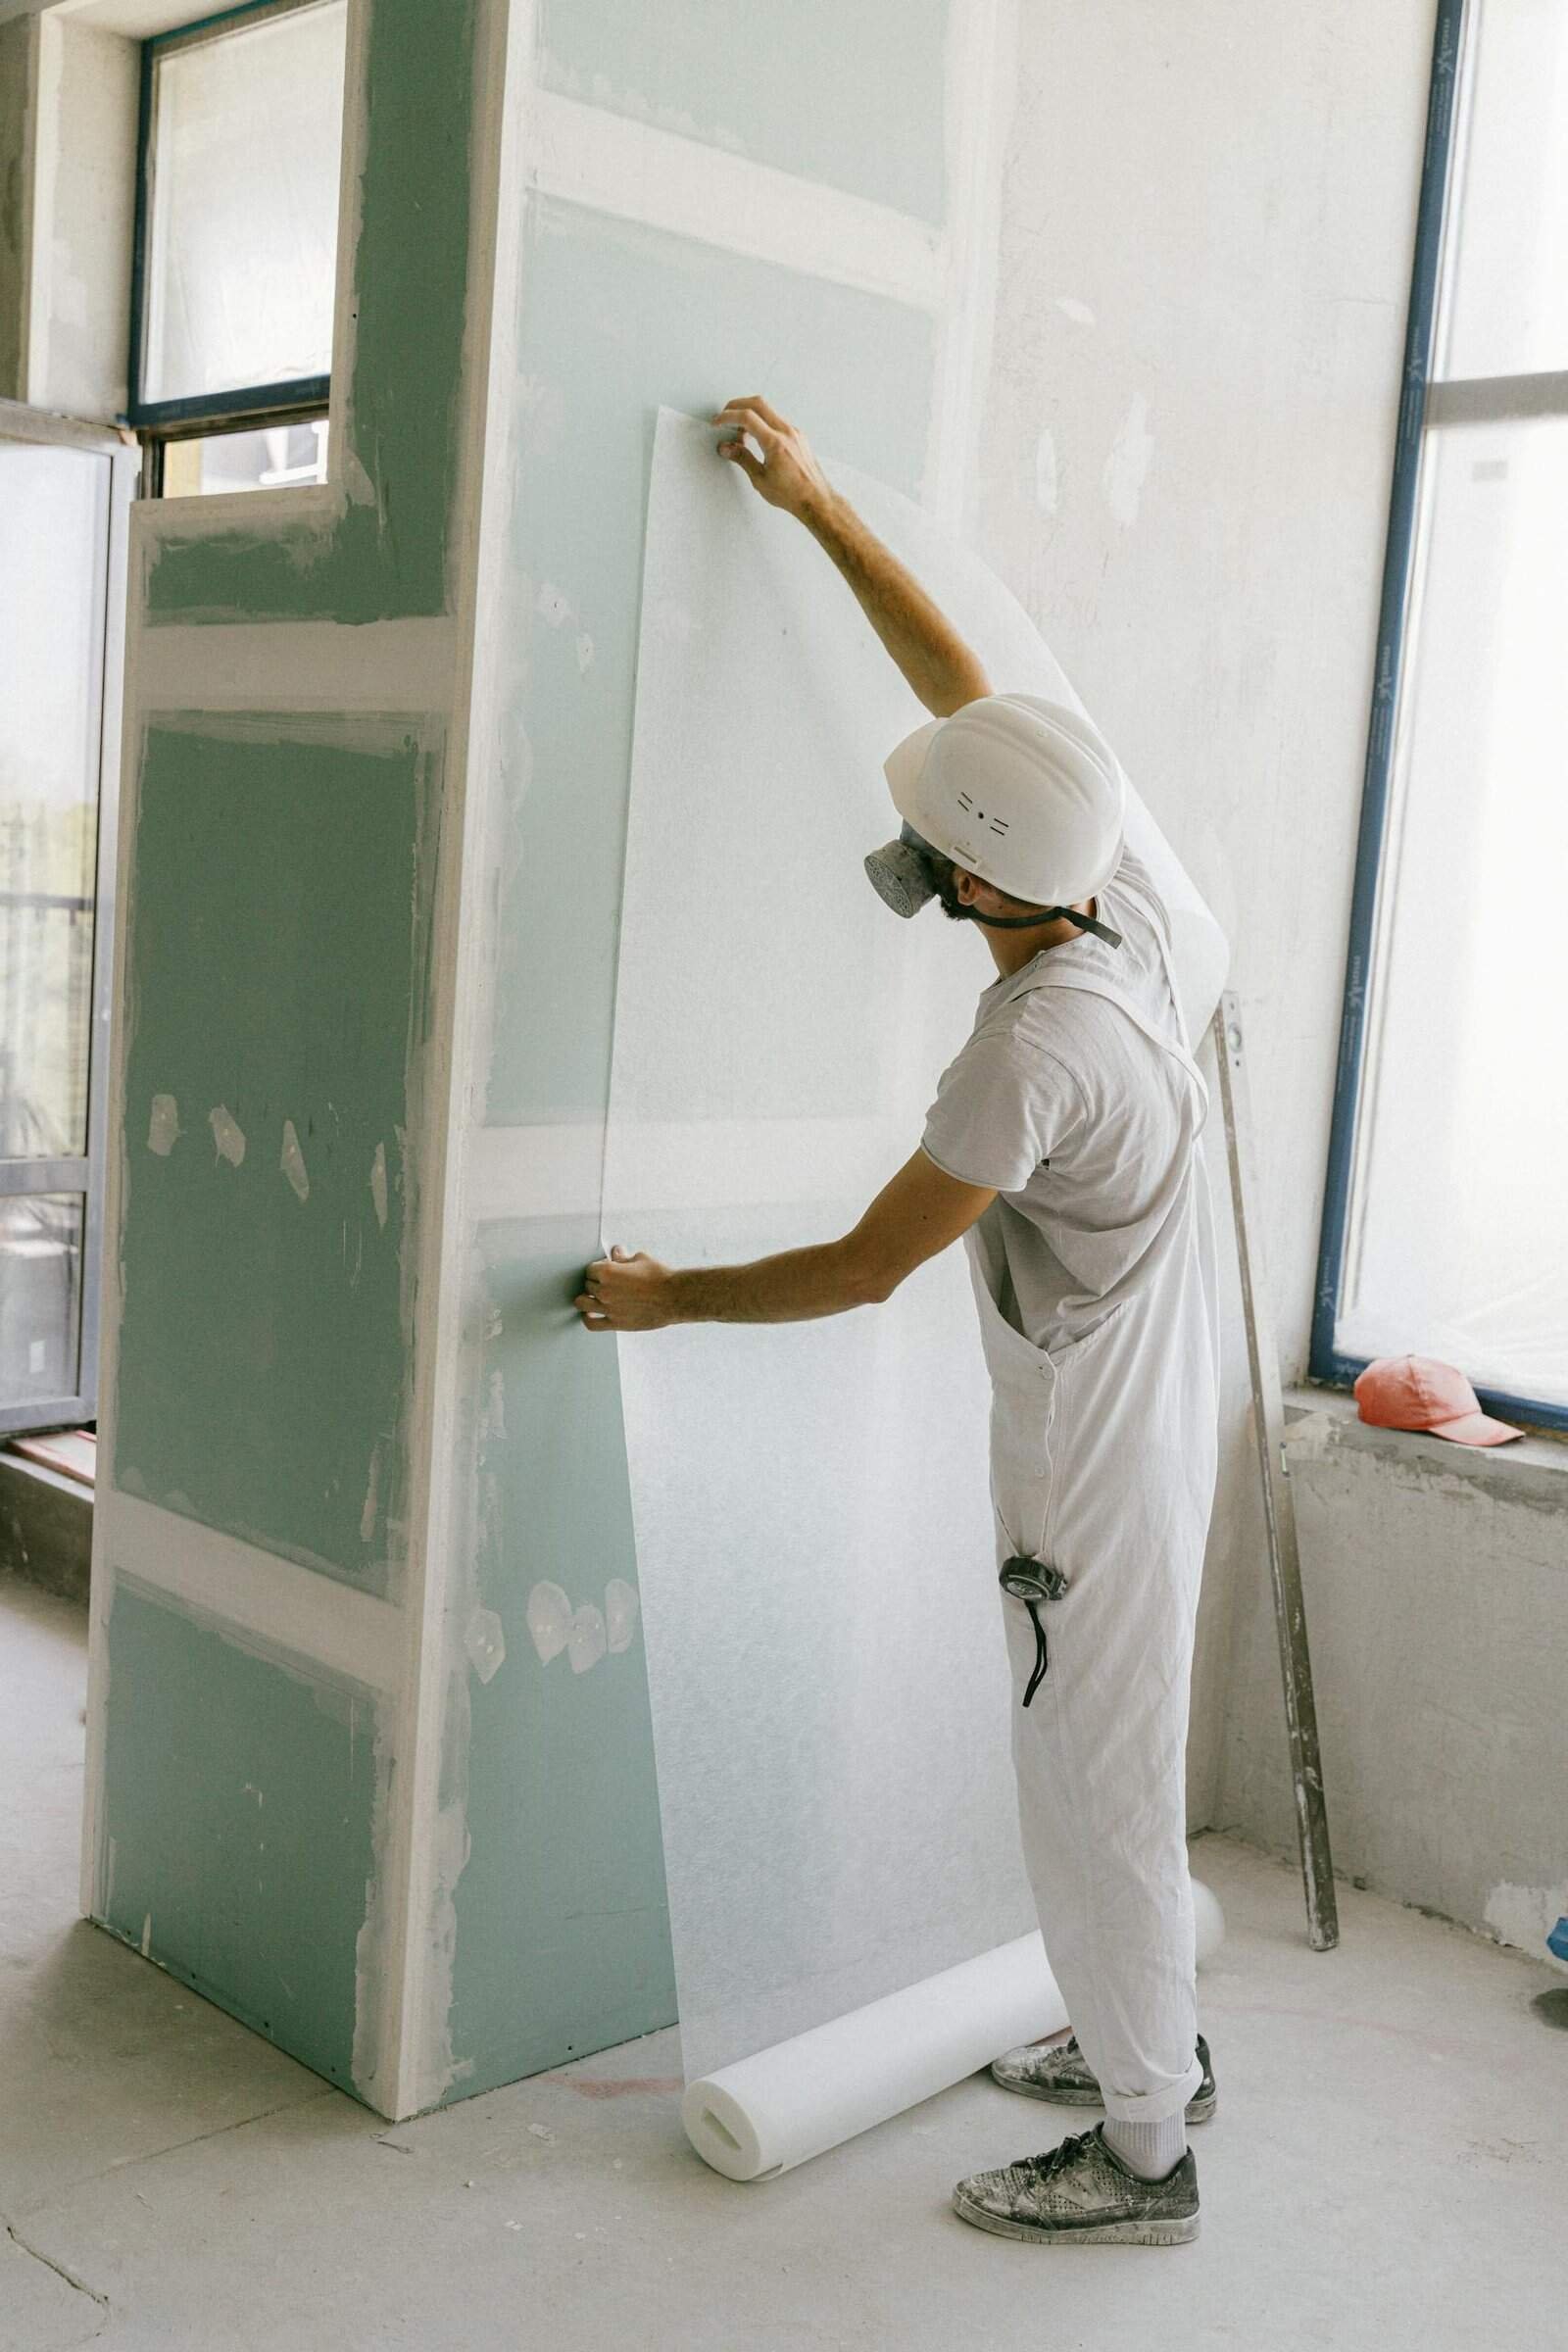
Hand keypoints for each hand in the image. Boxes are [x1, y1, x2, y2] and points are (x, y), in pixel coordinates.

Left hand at [575, 1245, 675, 1332]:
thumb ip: (624, 1257)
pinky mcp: (616, 1323)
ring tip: (592, 1297)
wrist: (675, 1297)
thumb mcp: (641, 1259)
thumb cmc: (660, 1276)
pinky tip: (589, 1314)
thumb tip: (616, 1252)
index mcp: (608, 1272)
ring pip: (582, 1303)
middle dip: (596, 1282)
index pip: (590, 1269)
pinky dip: (587, 1318)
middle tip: (607, 1282)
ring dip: (585, 1298)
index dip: (598, 1268)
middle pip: (587, 1285)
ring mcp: (608, 1308)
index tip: (605, 1270)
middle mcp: (604, 1290)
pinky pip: (592, 1323)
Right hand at [713, 396, 834, 523]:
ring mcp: (794, 433)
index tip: (717, 422)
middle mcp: (787, 433)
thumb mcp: (760, 479)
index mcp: (775, 443)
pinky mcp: (798, 436)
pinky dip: (763, 423)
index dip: (727, 416)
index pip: (747, 417)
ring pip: (769, 411)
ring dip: (751, 415)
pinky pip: (777, 421)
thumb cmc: (793, 494)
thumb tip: (726, 448)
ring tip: (741, 435)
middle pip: (758, 404)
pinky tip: (757, 438)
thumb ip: (742, 459)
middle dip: (737, 405)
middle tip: (725, 416)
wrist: (816, 500)